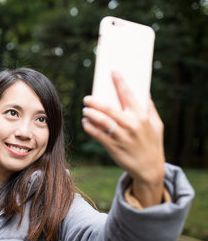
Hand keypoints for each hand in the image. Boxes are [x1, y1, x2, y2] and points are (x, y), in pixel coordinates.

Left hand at [81, 72, 164, 206]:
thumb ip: (149, 108)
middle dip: (95, 101)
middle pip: (108, 108)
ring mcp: (121, 137)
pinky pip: (97, 134)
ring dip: (90, 114)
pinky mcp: (113, 147)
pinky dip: (89, 127)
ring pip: (100, 121)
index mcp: (141, 116)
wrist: (149, 168)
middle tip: (87, 98)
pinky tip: (85, 122)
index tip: (112, 72)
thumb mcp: (157, 125)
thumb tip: (144, 92)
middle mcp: (131, 125)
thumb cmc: (152, 143)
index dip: (119, 82)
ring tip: (85, 110)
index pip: (128, 95)